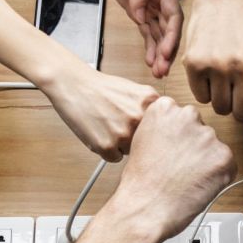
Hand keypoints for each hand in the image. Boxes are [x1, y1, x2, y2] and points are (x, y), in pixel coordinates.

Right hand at [42, 60, 158, 161]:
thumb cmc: (103, 88)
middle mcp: (139, 118)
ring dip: (121, 145)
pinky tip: (99, 133)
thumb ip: (153, 110)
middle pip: (147, 142)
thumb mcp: (137, 91)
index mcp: (151, 103)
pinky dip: (107, 150)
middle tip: (119, 124)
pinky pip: (114, 158)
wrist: (74, 84)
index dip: (150, 131)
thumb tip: (167, 130)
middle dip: (136, 138)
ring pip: (131, 152)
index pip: (162, 130)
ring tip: (107, 126)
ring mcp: (123, 134)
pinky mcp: (107, 146)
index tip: (143, 129)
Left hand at [96, 0, 181, 77]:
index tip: (166, 52)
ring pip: (159, 35)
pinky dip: (150, 48)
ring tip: (158, 73)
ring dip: (160, 54)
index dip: (172, 35)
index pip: (173, 15)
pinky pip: (148, 33)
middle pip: (168, 30)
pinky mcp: (140, 12)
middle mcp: (160, 0)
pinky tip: (151, 63)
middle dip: (167, 51)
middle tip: (163, 70)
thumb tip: (141, 14)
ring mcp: (150, 7)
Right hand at [114, 96, 237, 239]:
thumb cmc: (140, 182)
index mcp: (164, 108)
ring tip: (186, 180)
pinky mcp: (224, 156)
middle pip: (200, 129)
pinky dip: (218, 177)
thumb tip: (180, 134)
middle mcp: (188, 116)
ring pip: (214, 148)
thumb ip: (163, 129)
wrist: (146, 208)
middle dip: (194, 147)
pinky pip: (227, 165)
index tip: (171, 151)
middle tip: (180, 168)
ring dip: (206, 162)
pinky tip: (197, 186)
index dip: (178, 138)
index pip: (182, 117)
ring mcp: (208, 136)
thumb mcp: (142, 140)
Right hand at [184, 0, 242, 121]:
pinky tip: (210, 75)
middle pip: (241, 113)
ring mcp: (219, 66)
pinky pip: (201, 97)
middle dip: (239, 107)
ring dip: (222, 99)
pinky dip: (205, 90)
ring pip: (220, 108)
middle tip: (237, 94)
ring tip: (224, 83)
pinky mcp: (196, 64)